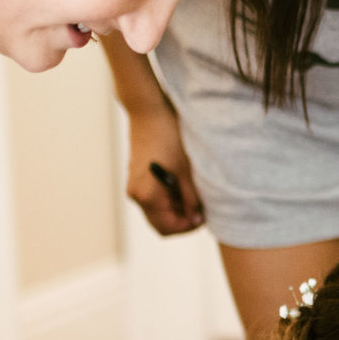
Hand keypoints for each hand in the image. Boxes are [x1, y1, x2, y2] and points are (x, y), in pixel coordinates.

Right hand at [124, 112, 203, 234]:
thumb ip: (191, 199)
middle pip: (161, 223)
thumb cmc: (169, 136)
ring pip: (158, 211)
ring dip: (177, 209)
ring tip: (194, 193)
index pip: (167, 228)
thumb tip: (197, 218)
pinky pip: (154, 198)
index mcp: (146, 195)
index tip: (204, 216)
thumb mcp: (186, 171)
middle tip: (202, 207)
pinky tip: (183, 184)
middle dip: (182, 219)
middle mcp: (136, 195)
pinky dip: (169, 198)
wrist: (149, 111)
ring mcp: (134, 187)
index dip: (188, 227)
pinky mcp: (137, 178)